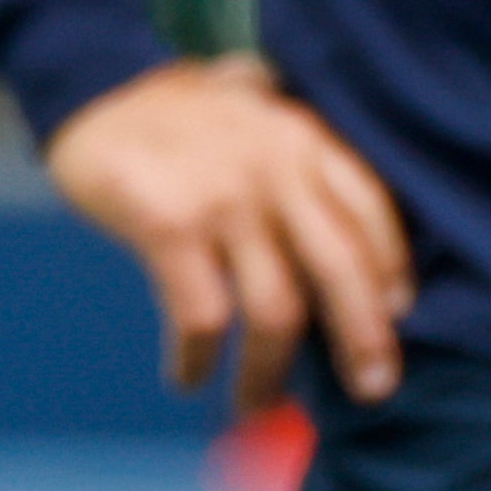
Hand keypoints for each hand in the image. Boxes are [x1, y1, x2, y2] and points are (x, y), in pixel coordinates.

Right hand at [44, 53, 412, 414]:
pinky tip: (186, 376)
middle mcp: (275, 167)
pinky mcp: (169, 225)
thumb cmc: (182, 118)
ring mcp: (224, 198)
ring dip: (268, 374)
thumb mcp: (256, 119)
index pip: (370, 210)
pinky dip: (197, 361)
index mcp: (303, 139)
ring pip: (275, 312)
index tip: (397, 313)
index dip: (391, 268)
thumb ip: (296, 166)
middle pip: (340, 269)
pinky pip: (202, 318)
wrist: (94, 85)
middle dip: (362, 339)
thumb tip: (331, 259)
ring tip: (256, 405)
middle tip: (372, 390)